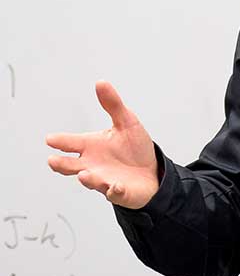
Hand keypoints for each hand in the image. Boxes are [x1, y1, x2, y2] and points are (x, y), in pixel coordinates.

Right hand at [46, 81, 159, 209]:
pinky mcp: (118, 191)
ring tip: (84, 173)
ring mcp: (103, 178)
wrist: (152, 170)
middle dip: (62, 164)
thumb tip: (101, 83)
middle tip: (53, 160)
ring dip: (87, 178)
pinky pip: (114, 192)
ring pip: (91, 180)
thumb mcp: (127, 122)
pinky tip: (115, 186)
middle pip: (71, 165)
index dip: (61, 141)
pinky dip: (114, 190)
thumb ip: (113, 104)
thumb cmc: (135, 147)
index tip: (50, 139)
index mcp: (92, 146)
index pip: (72, 143)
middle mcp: (93, 164)